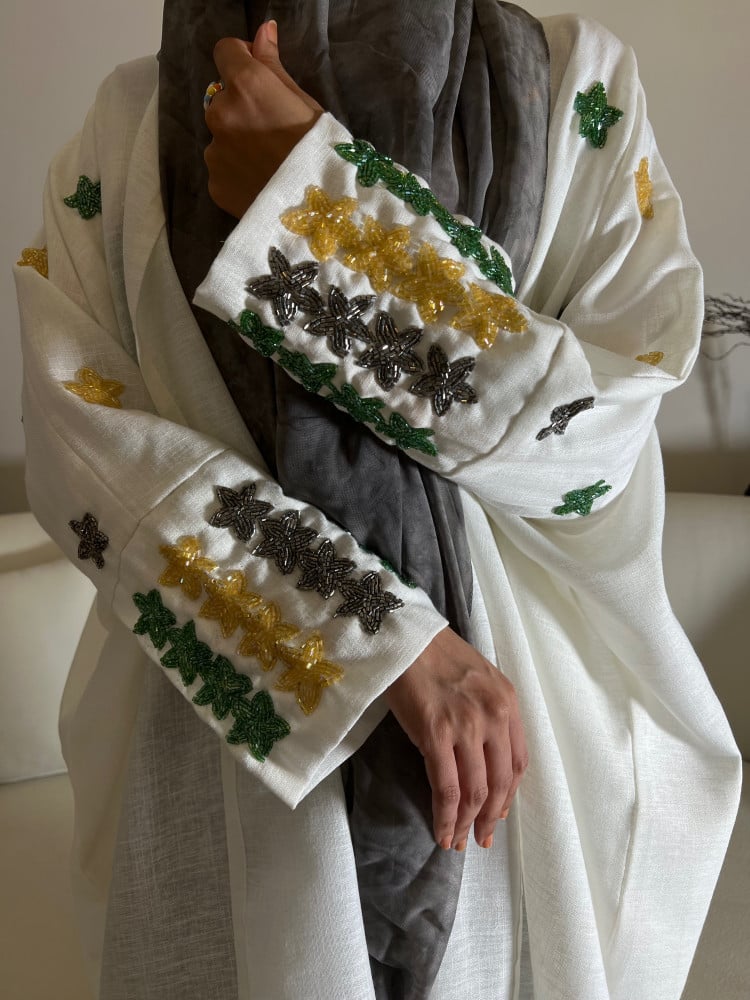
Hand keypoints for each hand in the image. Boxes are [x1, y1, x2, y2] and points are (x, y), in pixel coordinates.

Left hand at [205, 21, 323, 217]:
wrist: (319, 214)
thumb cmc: (320, 153)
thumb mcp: (305, 104)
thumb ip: (274, 66)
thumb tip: (263, 30)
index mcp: (246, 85)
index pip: (225, 51)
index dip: (241, 60)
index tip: (258, 77)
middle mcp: (221, 113)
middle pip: (222, 99)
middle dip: (240, 109)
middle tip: (271, 134)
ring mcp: (214, 152)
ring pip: (221, 137)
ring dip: (236, 144)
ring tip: (267, 166)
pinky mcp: (214, 184)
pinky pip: (221, 170)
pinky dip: (236, 174)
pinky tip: (260, 185)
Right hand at [385, 627, 527, 850]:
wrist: (405, 637)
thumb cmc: (436, 654)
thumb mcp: (479, 679)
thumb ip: (488, 714)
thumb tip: (482, 757)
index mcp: (508, 702)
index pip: (519, 762)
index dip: (508, 796)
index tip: (497, 815)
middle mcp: (494, 716)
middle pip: (501, 782)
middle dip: (491, 818)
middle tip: (481, 840)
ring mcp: (466, 727)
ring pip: (475, 791)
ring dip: (467, 824)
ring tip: (457, 842)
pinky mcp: (435, 735)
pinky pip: (447, 788)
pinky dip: (446, 816)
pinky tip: (442, 831)